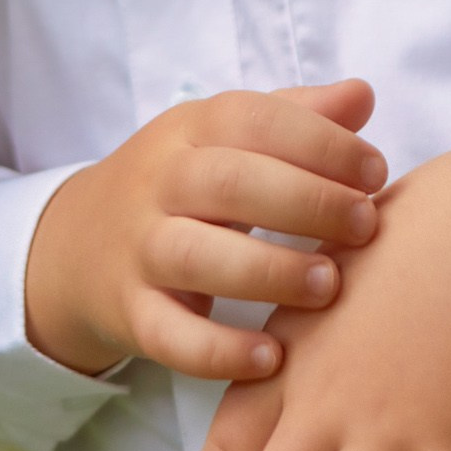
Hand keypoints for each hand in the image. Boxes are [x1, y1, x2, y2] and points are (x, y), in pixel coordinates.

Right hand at [24, 81, 387, 384]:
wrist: (75, 248)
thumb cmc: (179, 187)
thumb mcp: (221, 138)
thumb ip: (293, 117)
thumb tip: (363, 94)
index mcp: (187, 131)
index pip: (251, 119)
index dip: (319, 141)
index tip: (375, 172)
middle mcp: (159, 183)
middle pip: (227, 182)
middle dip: (306, 201)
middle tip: (366, 226)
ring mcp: (140, 250)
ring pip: (198, 257)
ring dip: (271, 271)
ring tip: (330, 285)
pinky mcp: (132, 314)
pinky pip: (172, 336)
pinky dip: (221, 351)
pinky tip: (273, 356)